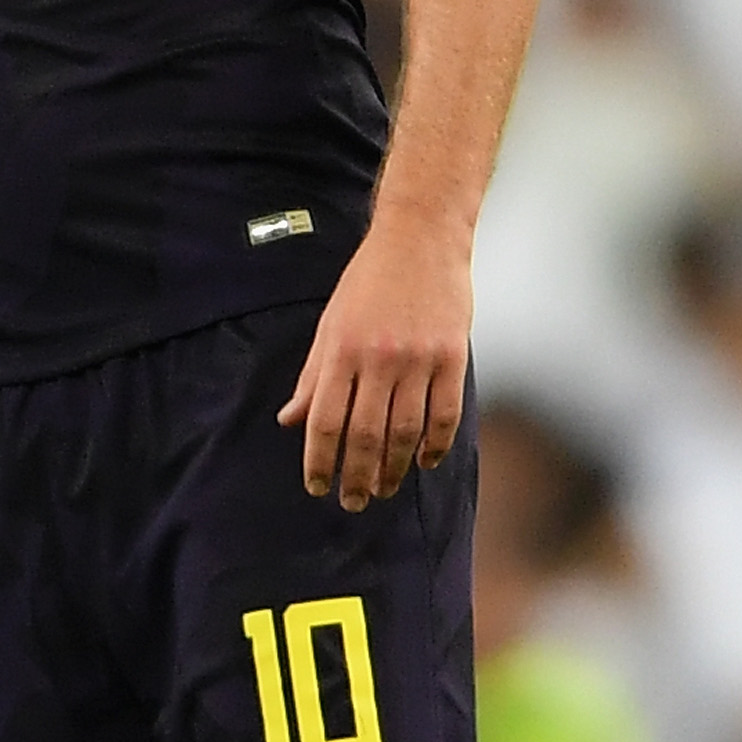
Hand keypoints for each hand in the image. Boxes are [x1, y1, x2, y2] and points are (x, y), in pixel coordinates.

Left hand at [278, 214, 469, 509]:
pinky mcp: (452, 358)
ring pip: (405, 432)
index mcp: (341, 349)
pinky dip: (436, 446)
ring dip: (393, 469)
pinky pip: (445, 415)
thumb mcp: (330, 324)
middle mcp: (378, 358)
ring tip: (383, 490)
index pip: (325, 420)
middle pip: (364, 435)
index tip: (316, 487)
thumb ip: (313, 376)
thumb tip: (289, 421)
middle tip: (351, 502)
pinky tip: (425, 463)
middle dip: (355, 476)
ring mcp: (418, 359)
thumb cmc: (368, 282)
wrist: (420, 239)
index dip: (319, 460)